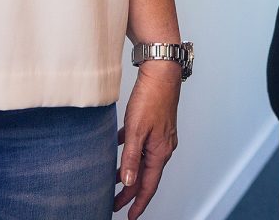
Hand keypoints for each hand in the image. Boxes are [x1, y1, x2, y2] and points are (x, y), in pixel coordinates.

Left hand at [114, 63, 179, 217]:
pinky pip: (140, 144)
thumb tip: (127, 182)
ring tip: (114, 182)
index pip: (148, 186)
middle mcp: (163, 147)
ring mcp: (160, 136)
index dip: (138, 203)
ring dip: (129, 172)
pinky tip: (116, 148)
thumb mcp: (135, 130)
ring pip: (143, 161)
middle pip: (145, 176)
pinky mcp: (155, 125)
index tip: (128, 216)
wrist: (161, 72)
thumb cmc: (150, 98)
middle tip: (114, 204)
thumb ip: (130, 158)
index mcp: (160, 152)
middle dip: (130, 192)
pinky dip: (129, 151)